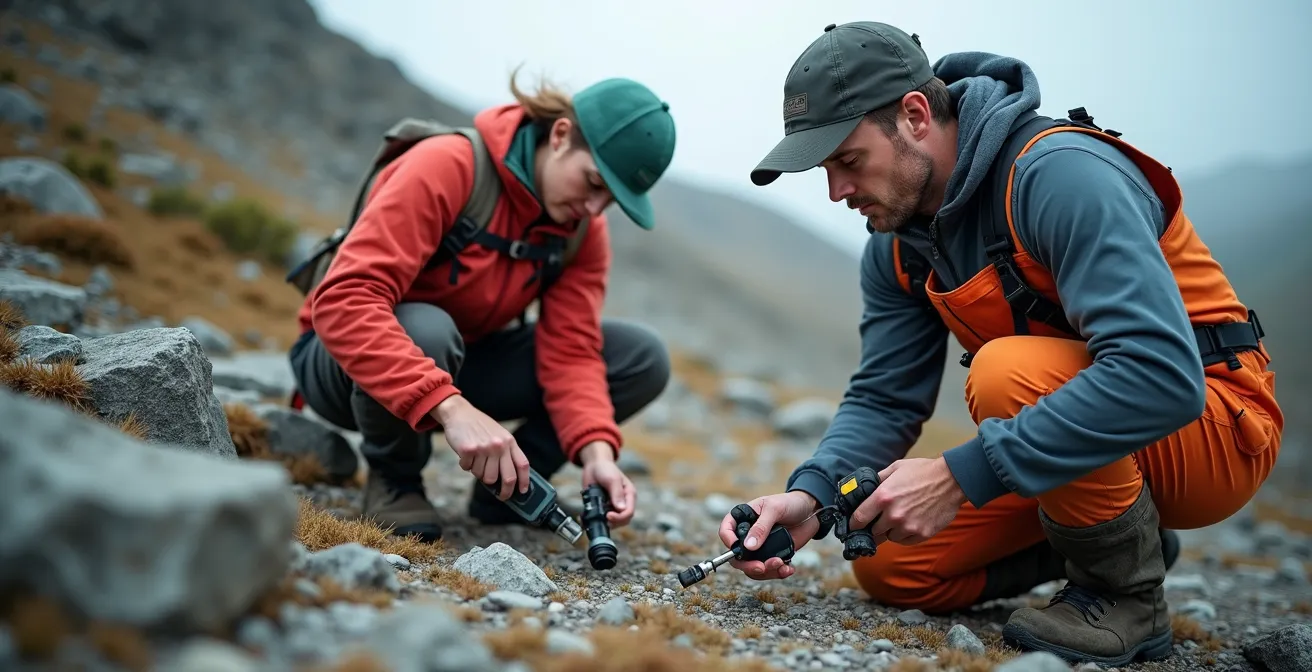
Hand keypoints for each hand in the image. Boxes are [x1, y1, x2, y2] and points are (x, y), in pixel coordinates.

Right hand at [433, 395, 528, 500]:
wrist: (460, 413)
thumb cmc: (480, 426)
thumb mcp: (500, 435)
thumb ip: (506, 453)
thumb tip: (508, 480)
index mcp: (509, 442)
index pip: (522, 465)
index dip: (525, 481)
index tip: (522, 492)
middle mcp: (499, 445)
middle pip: (507, 478)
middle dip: (505, 492)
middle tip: (501, 495)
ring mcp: (484, 448)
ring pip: (485, 477)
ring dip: (479, 473)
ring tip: (476, 460)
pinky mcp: (468, 450)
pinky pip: (468, 469)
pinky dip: (465, 465)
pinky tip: (465, 454)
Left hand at [579, 441, 635, 527]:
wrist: (593, 466)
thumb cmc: (606, 469)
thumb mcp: (612, 479)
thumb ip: (617, 493)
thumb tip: (621, 509)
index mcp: (629, 495)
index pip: (629, 512)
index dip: (620, 517)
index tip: (608, 516)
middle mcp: (622, 503)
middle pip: (622, 520)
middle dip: (612, 522)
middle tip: (601, 519)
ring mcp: (612, 507)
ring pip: (611, 522)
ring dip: (602, 522)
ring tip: (590, 518)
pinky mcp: (602, 508)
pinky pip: (600, 519)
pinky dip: (593, 520)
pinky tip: (584, 518)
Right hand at [717, 491, 819, 580]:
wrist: (811, 511)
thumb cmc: (790, 503)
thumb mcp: (775, 509)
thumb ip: (761, 527)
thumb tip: (748, 547)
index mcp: (744, 518)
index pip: (726, 530)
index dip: (728, 541)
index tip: (737, 551)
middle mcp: (749, 535)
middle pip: (738, 556)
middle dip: (748, 565)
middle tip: (762, 567)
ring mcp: (760, 547)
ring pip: (753, 567)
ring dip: (766, 571)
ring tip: (781, 564)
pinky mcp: (773, 555)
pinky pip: (770, 570)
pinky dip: (778, 573)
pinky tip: (789, 568)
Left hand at [851, 457, 966, 544]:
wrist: (952, 480)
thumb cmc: (922, 472)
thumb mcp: (895, 469)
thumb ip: (877, 480)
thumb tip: (863, 489)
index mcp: (883, 497)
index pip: (858, 519)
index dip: (854, 524)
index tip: (853, 526)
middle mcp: (893, 515)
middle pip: (873, 532)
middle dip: (874, 526)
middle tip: (880, 519)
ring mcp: (908, 527)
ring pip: (890, 538)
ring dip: (891, 531)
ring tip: (901, 517)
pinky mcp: (921, 534)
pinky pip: (905, 541)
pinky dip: (905, 535)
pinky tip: (911, 522)